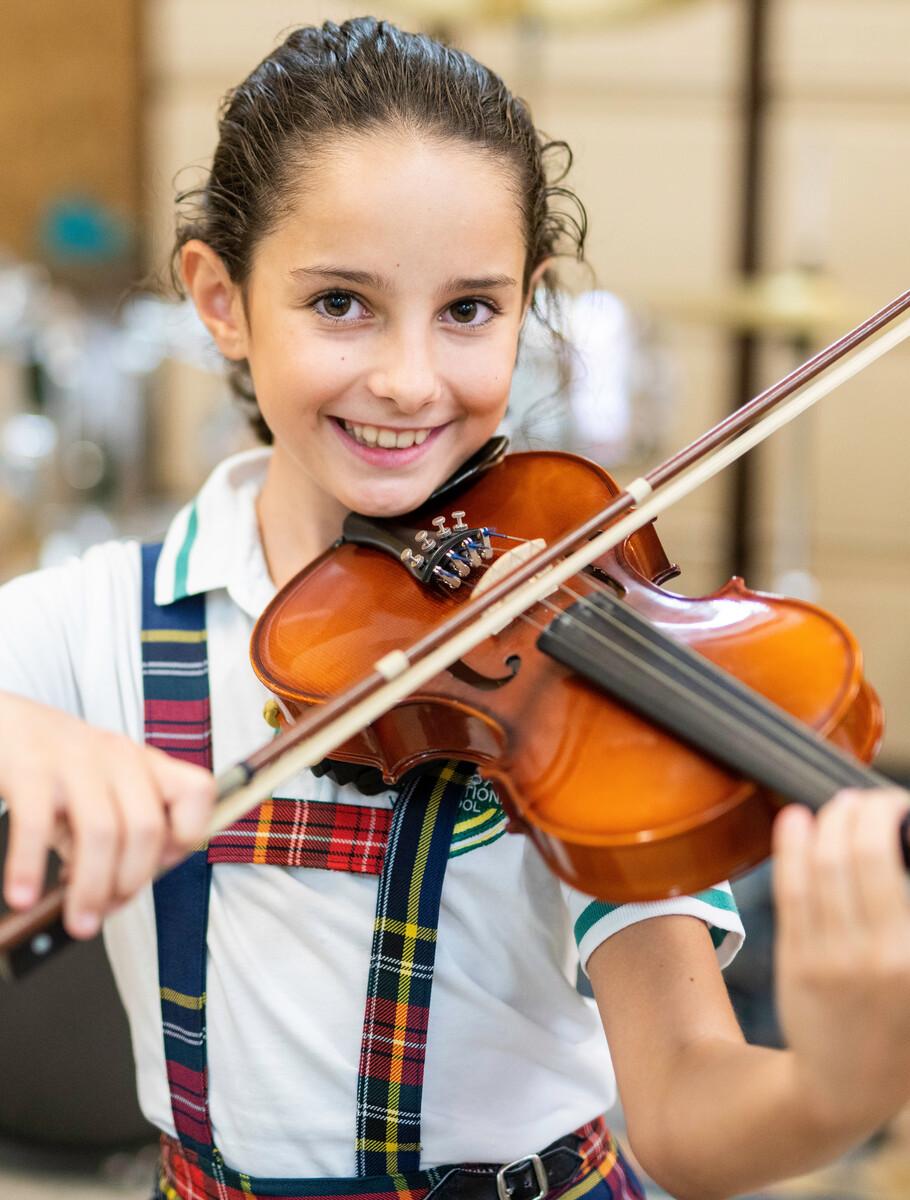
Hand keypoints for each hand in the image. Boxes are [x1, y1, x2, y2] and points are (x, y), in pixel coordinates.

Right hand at [0, 692, 215, 938]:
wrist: (5, 724)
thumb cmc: (59, 767)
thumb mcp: (102, 794)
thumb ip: (117, 838)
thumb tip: (112, 895)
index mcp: (145, 763)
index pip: (197, 791)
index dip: (188, 836)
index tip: (160, 866)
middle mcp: (119, 757)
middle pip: (147, 827)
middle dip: (130, 883)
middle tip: (106, 912)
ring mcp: (75, 759)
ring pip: (101, 832)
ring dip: (90, 889)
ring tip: (77, 920)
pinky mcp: (30, 768)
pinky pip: (36, 825)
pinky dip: (30, 868)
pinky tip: (23, 896)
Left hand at [773, 788, 909, 1136]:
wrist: (841, 1090)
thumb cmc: (897, 1034)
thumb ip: (909, 921)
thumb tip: (902, 854)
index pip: (895, 866)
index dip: (893, 819)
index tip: (897, 805)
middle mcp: (879, 955)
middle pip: (861, 856)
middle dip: (863, 812)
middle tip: (868, 799)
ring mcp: (832, 957)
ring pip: (824, 867)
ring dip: (829, 822)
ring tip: (838, 805)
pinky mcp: (796, 960)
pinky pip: (791, 891)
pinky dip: (793, 848)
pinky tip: (796, 820)